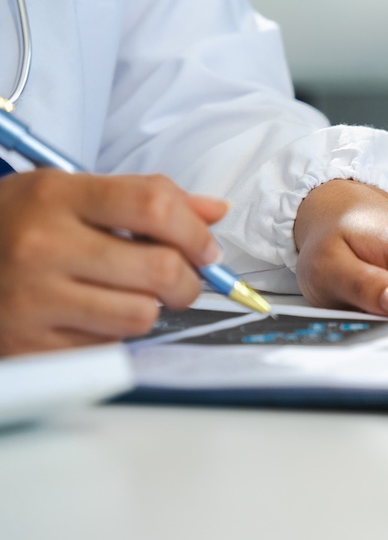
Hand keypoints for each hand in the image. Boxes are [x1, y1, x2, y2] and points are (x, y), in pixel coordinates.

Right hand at [0, 172, 212, 355]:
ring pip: (141, 315)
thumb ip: (146, 196)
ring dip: (149, 309)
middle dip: (189, 280)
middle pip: (160, 268)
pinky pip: (107, 347)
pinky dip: (112, 335)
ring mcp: (32, 299)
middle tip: (181, 280)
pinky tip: (91, 316)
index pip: (155, 206)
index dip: (196, 231)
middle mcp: (42, 246)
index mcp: (57, 196)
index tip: (205, 247)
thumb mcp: (70, 192)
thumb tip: (215, 212)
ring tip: (129, 296)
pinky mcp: (28, 344)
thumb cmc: (17, 224)